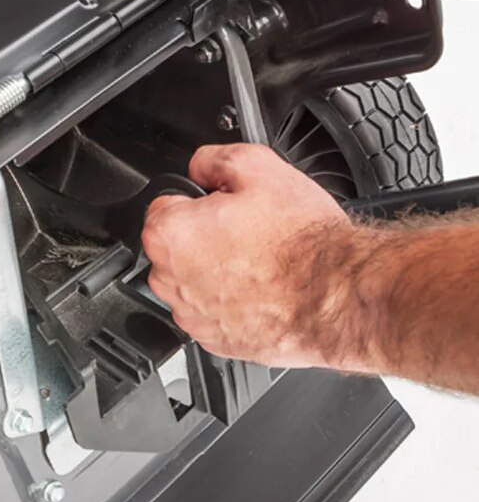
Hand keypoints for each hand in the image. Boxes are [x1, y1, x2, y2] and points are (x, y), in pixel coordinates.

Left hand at [141, 144, 351, 367]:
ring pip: (193, 282)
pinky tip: (262, 292)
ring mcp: (190, 315)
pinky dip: (230, 303)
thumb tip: (199, 167)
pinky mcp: (213, 341)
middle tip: (247, 232)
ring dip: (215, 272)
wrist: (336, 297)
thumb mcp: (258, 168)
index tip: (222, 205)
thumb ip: (212, 160)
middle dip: (203, 237)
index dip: (198, 200)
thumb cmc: (301, 242)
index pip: (165, 205)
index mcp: (169, 235)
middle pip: (176, 247)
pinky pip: (212, 313)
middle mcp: (169, 280)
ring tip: (260, 264)